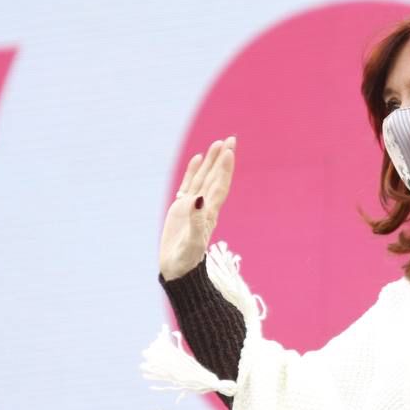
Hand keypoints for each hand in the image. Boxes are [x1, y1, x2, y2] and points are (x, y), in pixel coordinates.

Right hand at [158, 137, 236, 279]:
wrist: (178, 270)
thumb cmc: (186, 259)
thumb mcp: (192, 241)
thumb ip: (195, 220)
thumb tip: (197, 199)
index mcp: (209, 213)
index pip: (219, 186)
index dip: (225, 170)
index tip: (230, 151)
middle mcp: (203, 206)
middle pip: (215, 178)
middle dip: (223, 159)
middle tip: (231, 139)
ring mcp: (192, 206)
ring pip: (203, 178)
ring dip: (211, 162)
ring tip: (217, 143)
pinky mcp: (180, 209)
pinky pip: (189, 184)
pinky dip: (193, 171)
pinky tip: (197, 158)